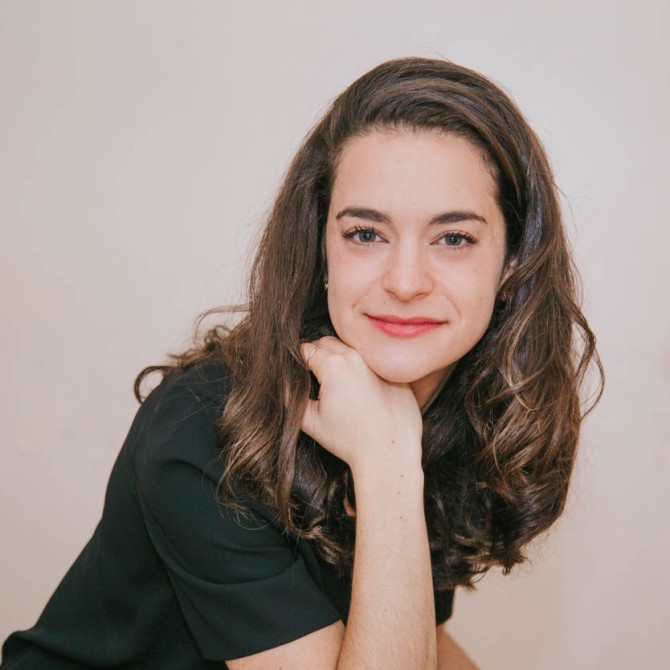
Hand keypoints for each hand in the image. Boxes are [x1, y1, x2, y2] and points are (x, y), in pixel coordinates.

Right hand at [301, 337, 422, 474]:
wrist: (389, 455)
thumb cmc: (348, 440)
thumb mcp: (310, 420)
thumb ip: (290, 397)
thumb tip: (281, 383)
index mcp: (333, 365)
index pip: (305, 349)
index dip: (298, 364)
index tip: (300, 379)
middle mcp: (357, 356)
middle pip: (327, 343)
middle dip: (318, 356)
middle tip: (317, 382)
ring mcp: (378, 362)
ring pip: (350, 350)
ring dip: (340, 360)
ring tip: (339, 387)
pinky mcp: (394, 372)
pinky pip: (372, 362)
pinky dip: (363, 370)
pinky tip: (362, 392)